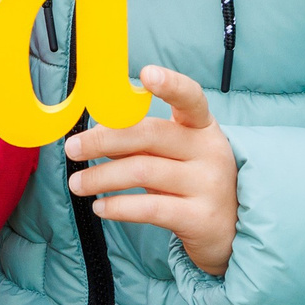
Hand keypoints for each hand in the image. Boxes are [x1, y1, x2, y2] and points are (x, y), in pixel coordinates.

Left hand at [63, 65, 238, 275]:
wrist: (232, 231)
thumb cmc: (193, 182)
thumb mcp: (175, 155)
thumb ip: (141, 142)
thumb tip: (94, 134)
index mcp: (202, 127)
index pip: (191, 98)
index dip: (170, 84)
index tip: (147, 73)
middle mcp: (209, 151)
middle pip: (150, 134)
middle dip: (104, 139)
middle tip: (72, 148)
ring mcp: (209, 184)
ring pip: (143, 171)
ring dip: (101, 177)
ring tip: (77, 183)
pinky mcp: (201, 218)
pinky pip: (150, 208)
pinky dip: (118, 207)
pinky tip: (100, 207)